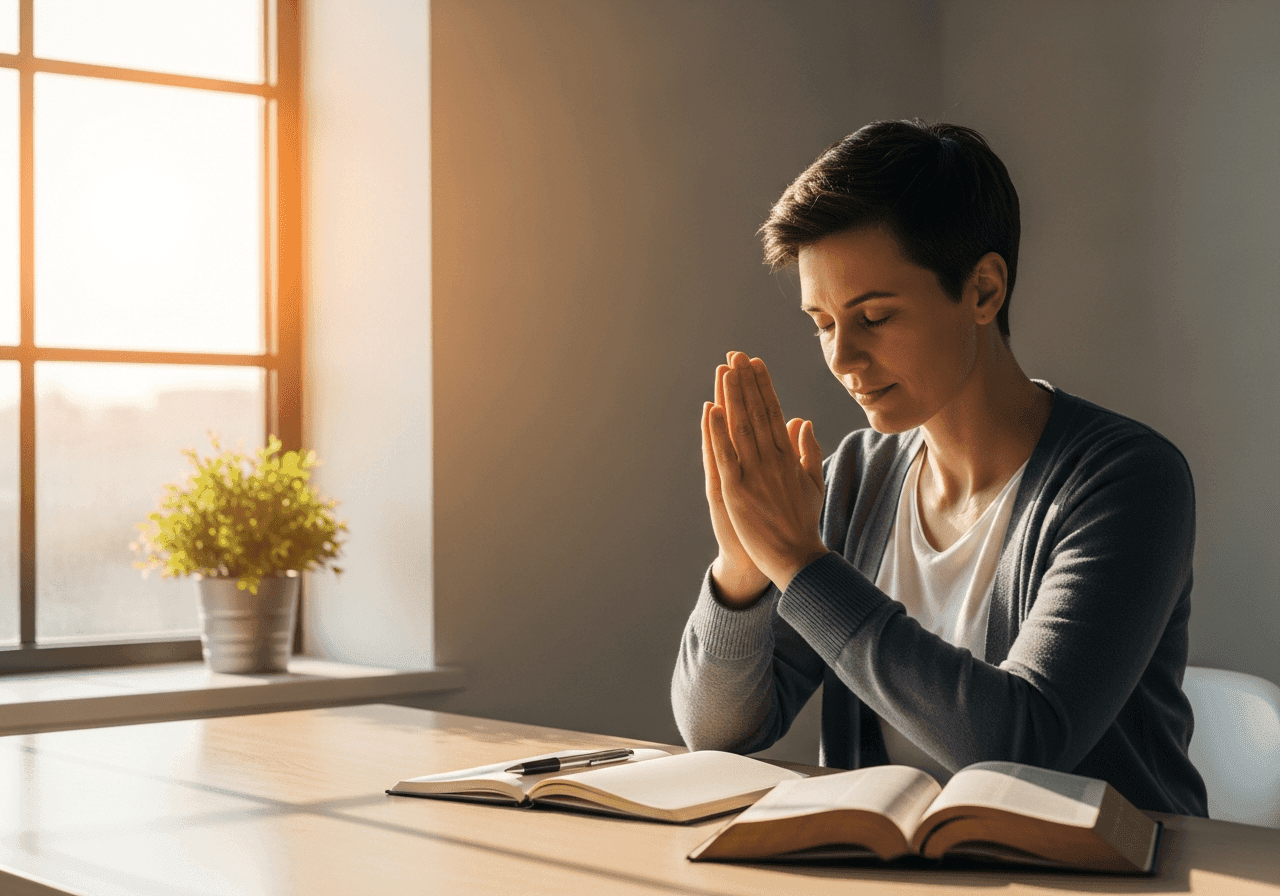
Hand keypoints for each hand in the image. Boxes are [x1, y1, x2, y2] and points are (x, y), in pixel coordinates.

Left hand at [706, 352, 826, 591]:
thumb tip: (803, 421)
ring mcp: (754, 474)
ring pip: (741, 428)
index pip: (774, 412)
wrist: (797, 557)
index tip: (755, 363)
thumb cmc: (804, 522)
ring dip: (733, 397)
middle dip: (747, 382)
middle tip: (737, 354)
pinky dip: (718, 432)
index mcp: (788, 457)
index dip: (764, 386)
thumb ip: (807, 450)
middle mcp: (772, 460)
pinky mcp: (737, 490)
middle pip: (757, 413)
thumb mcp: (812, 482)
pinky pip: (725, 456)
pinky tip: (711, 410)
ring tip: (726, 370)